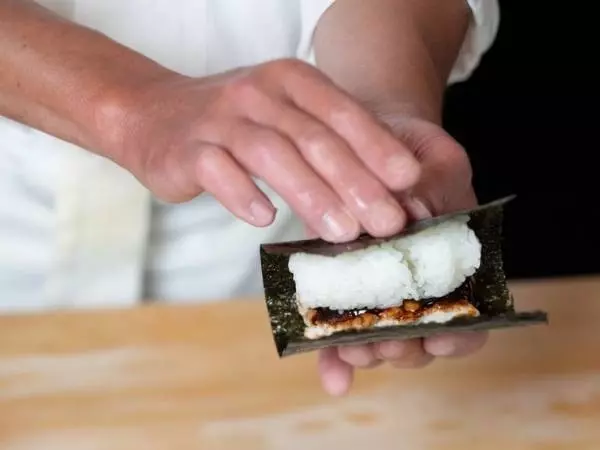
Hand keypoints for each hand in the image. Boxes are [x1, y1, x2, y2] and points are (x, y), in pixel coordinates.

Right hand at [97, 59, 422, 242]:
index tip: (408, 181)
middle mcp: (256, 93)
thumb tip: (382, 191)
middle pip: (313, 137)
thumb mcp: (284, 118)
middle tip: (387, 221)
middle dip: (355, 181)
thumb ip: (325, 142)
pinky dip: (243, 194)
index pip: (342, 112)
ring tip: (342, 232)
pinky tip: (265, 220)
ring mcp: (219, 119)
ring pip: (271, 154)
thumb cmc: (234, 123)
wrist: (153, 114)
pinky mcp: (187, 149)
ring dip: (311, 194)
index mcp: (290, 81)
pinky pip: (218, 171)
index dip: (378, 146)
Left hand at [317, 110, 487, 396]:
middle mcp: (416, 285)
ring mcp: (374, 288)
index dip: (458, 335)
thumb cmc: (413, 150)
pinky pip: (336, 328)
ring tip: (347, 346)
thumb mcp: (435, 159)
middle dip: (399, 347)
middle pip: (418, 338)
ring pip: (378, 340)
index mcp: (453, 261)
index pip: (469, 315)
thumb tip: (412, 215)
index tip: (437, 338)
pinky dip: (332, 356)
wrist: (369, 137)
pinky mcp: (336, 282)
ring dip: (363, 352)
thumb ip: (431, 188)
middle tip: (378, 341)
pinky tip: (331, 377)